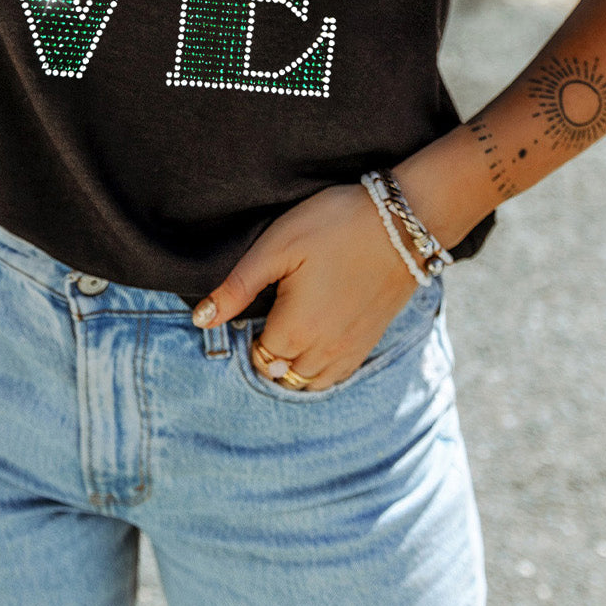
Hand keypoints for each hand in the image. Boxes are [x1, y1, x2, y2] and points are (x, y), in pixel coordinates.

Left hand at [191, 183, 423, 390]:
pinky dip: (318, 371)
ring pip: (308, 383)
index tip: (251, 310)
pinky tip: (315, 340)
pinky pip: (335, 378)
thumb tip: (201, 319)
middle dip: (267, 354)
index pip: (257, 357)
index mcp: (295, 329)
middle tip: (268, 316)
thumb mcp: (277, 246)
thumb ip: (238, 287)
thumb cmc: (335, 225)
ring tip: (288, 330)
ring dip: (291, 367)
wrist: (403, 222)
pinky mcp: (369, 343)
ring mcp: (350, 351)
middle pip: (280, 375)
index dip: (247, 337)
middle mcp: (323, 352)